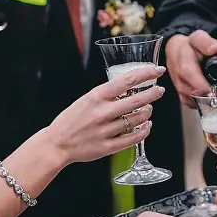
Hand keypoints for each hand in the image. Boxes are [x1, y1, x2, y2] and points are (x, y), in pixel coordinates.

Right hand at [47, 64, 165, 164]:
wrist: (56, 143)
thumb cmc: (71, 119)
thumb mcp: (86, 100)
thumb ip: (106, 94)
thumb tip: (131, 86)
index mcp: (96, 96)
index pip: (127, 80)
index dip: (146, 73)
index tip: (157, 70)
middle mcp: (101, 112)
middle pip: (136, 100)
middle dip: (153, 93)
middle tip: (160, 90)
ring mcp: (105, 130)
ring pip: (137, 119)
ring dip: (147, 112)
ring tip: (149, 109)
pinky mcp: (107, 146)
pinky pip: (133, 138)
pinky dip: (144, 131)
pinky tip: (147, 126)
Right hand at [164, 29, 216, 107]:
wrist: (176, 54)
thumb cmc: (188, 47)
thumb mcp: (197, 38)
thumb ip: (205, 42)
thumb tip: (216, 48)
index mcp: (184, 65)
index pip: (194, 79)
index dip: (208, 88)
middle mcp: (180, 81)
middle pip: (197, 95)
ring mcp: (181, 91)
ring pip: (197, 103)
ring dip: (215, 104)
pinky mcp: (184, 97)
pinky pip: (196, 106)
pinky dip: (209, 106)